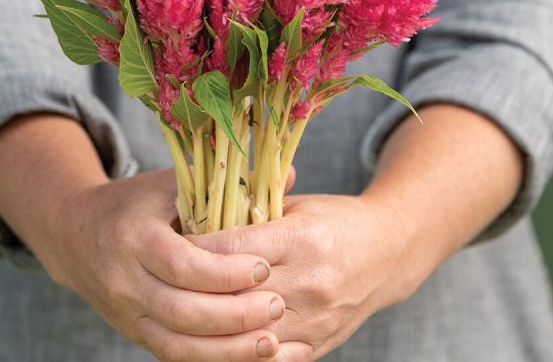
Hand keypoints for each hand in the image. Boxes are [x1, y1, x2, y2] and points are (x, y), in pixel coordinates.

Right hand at [0, 114, 287, 360]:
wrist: (73, 235)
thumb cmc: (134, 203)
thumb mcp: (169, 183)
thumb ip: (225, 181)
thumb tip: (290, 175)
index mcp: (134, 237)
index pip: (181, 263)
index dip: (224, 271)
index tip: (263, 267)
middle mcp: (125, 280)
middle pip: (181, 311)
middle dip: (233, 315)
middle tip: (276, 305)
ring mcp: (127, 313)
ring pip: (177, 344)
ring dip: (226, 349)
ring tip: (270, 342)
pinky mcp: (134, 333)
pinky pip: (173, 356)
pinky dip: (211, 360)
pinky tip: (245, 355)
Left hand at [187, 193, 410, 361]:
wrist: (389, 250)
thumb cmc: (335, 221)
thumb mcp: (297, 206)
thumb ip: (252, 214)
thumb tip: (198, 217)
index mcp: (300, 238)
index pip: (231, 249)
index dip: (193, 250)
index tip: (167, 246)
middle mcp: (309, 281)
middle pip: (234, 297)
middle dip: (194, 292)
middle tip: (162, 285)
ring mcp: (316, 318)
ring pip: (247, 335)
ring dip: (211, 330)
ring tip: (180, 319)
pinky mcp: (320, 343)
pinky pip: (270, 361)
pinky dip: (240, 355)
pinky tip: (214, 345)